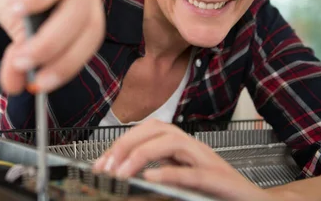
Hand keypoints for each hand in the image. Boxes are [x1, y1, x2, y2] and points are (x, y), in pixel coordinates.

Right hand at [0, 0, 104, 94]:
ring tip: (17, 11)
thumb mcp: (18, 37)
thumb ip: (20, 61)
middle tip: (23, 58)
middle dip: (51, 41)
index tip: (41, 83)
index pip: (90, 36)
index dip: (68, 62)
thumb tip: (16, 85)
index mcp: (87, 6)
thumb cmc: (14, 2)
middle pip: (81, 9)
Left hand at [93, 119, 283, 200]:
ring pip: (172, 142)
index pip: (147, 132)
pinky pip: (193, 173)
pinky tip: (151, 178)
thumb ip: (161, 174)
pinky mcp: (220, 180)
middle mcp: (194, 149)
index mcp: (182, 147)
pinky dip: (171, 173)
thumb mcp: (183, 181)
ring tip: (121, 173)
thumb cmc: (219, 192)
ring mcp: (207, 161)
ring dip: (142, 154)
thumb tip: (129, 175)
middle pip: (156, 129)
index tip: (100, 164)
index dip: (121, 143)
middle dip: (126, 143)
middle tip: (105, 167)